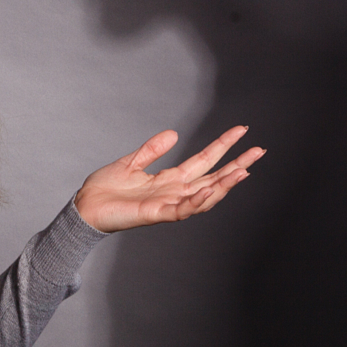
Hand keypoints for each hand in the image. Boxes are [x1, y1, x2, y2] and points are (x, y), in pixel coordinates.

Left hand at [73, 126, 263, 232]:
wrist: (85, 207)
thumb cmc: (105, 189)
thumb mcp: (131, 162)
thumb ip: (152, 150)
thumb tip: (174, 133)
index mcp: (170, 179)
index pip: (204, 160)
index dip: (223, 145)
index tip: (241, 131)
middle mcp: (175, 192)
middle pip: (213, 177)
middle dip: (237, 165)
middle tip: (260, 151)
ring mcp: (169, 204)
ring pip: (205, 195)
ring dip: (225, 184)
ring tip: (244, 170)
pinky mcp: (157, 214)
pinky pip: (183, 209)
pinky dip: (198, 201)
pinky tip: (211, 190)